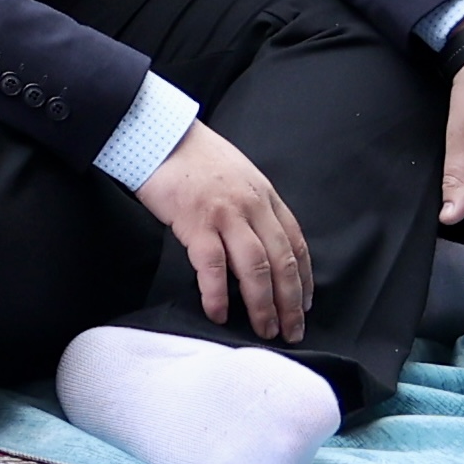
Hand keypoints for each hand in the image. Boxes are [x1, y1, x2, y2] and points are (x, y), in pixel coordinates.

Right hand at [131, 121, 311, 341]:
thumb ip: (252, 205)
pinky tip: (218, 313)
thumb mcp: (238, 174)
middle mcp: (252, 206)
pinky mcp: (195, 222)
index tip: (306, 304)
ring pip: (255, 268)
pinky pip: (213, 267)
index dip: (305, 278)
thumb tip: (258, 241)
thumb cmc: (192, 155)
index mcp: (265, 196)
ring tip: (264, 329)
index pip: (296, 243)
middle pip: (282, 261)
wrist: (158, 133)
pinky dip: (218, 294)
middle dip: (290, 302)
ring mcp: (225, 214)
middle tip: (291, 331)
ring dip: (263, 305)